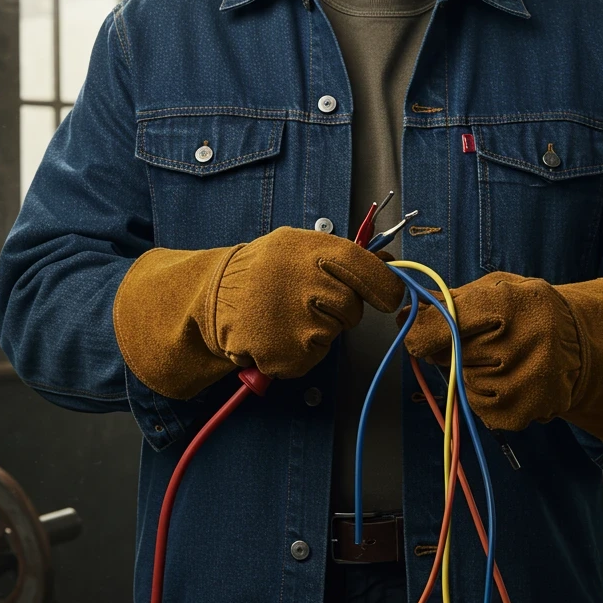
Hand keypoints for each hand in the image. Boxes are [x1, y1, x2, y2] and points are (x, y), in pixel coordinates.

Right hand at [211, 227, 404, 376]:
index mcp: (310, 250)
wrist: (213, 296)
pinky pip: (314, 355)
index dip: (383, 285)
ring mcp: (296, 321)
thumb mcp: (296, 246)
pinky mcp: (287, 354)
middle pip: (351, 305)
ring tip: (286, 315)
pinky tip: (278, 333)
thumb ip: (341, 256)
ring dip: (318, 329)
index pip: (364, 266)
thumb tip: (389, 265)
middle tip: (308, 302)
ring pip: (334, 332)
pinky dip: (300, 350)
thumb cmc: (263, 271)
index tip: (389, 296)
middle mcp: (305, 282)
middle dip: (339, 308)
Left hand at [402, 271, 602, 444]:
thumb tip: (407, 314)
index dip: (424, 327)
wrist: (580, 344)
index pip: (446, 321)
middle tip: (477, 340)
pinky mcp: (523, 412)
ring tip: (501, 359)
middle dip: (450, 348)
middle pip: (450, 353)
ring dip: (470, 371)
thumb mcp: (497, 288)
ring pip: (463, 380)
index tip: (417, 330)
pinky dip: (484, 394)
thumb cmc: (528, 311)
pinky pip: (478, 406)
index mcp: (512, 303)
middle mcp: (522, 344)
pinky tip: (507, 379)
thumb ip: (453, 299)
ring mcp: (524, 383)